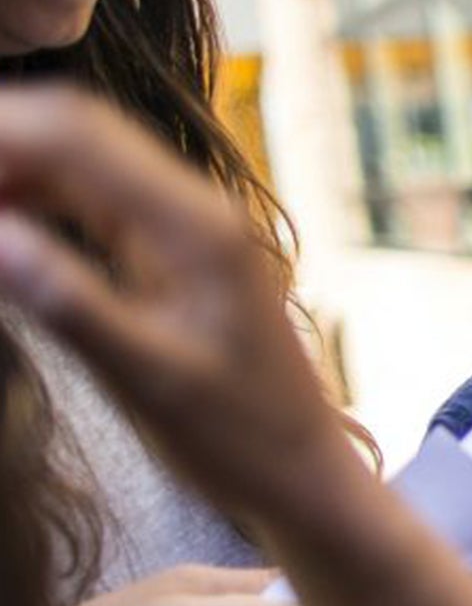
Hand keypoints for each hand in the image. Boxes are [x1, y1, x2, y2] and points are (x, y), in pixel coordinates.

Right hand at [0, 86, 362, 524]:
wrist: (307, 474)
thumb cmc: (241, 439)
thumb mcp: (145, 378)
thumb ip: (65, 300)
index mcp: (195, 226)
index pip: (75, 135)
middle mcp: (197, 210)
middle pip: (78, 131)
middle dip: (1, 140)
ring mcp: (191, 228)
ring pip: (85, 161)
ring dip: (14, 169)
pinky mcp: (180, 253)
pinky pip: (97, 202)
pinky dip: (40, 201)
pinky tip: (3, 233)